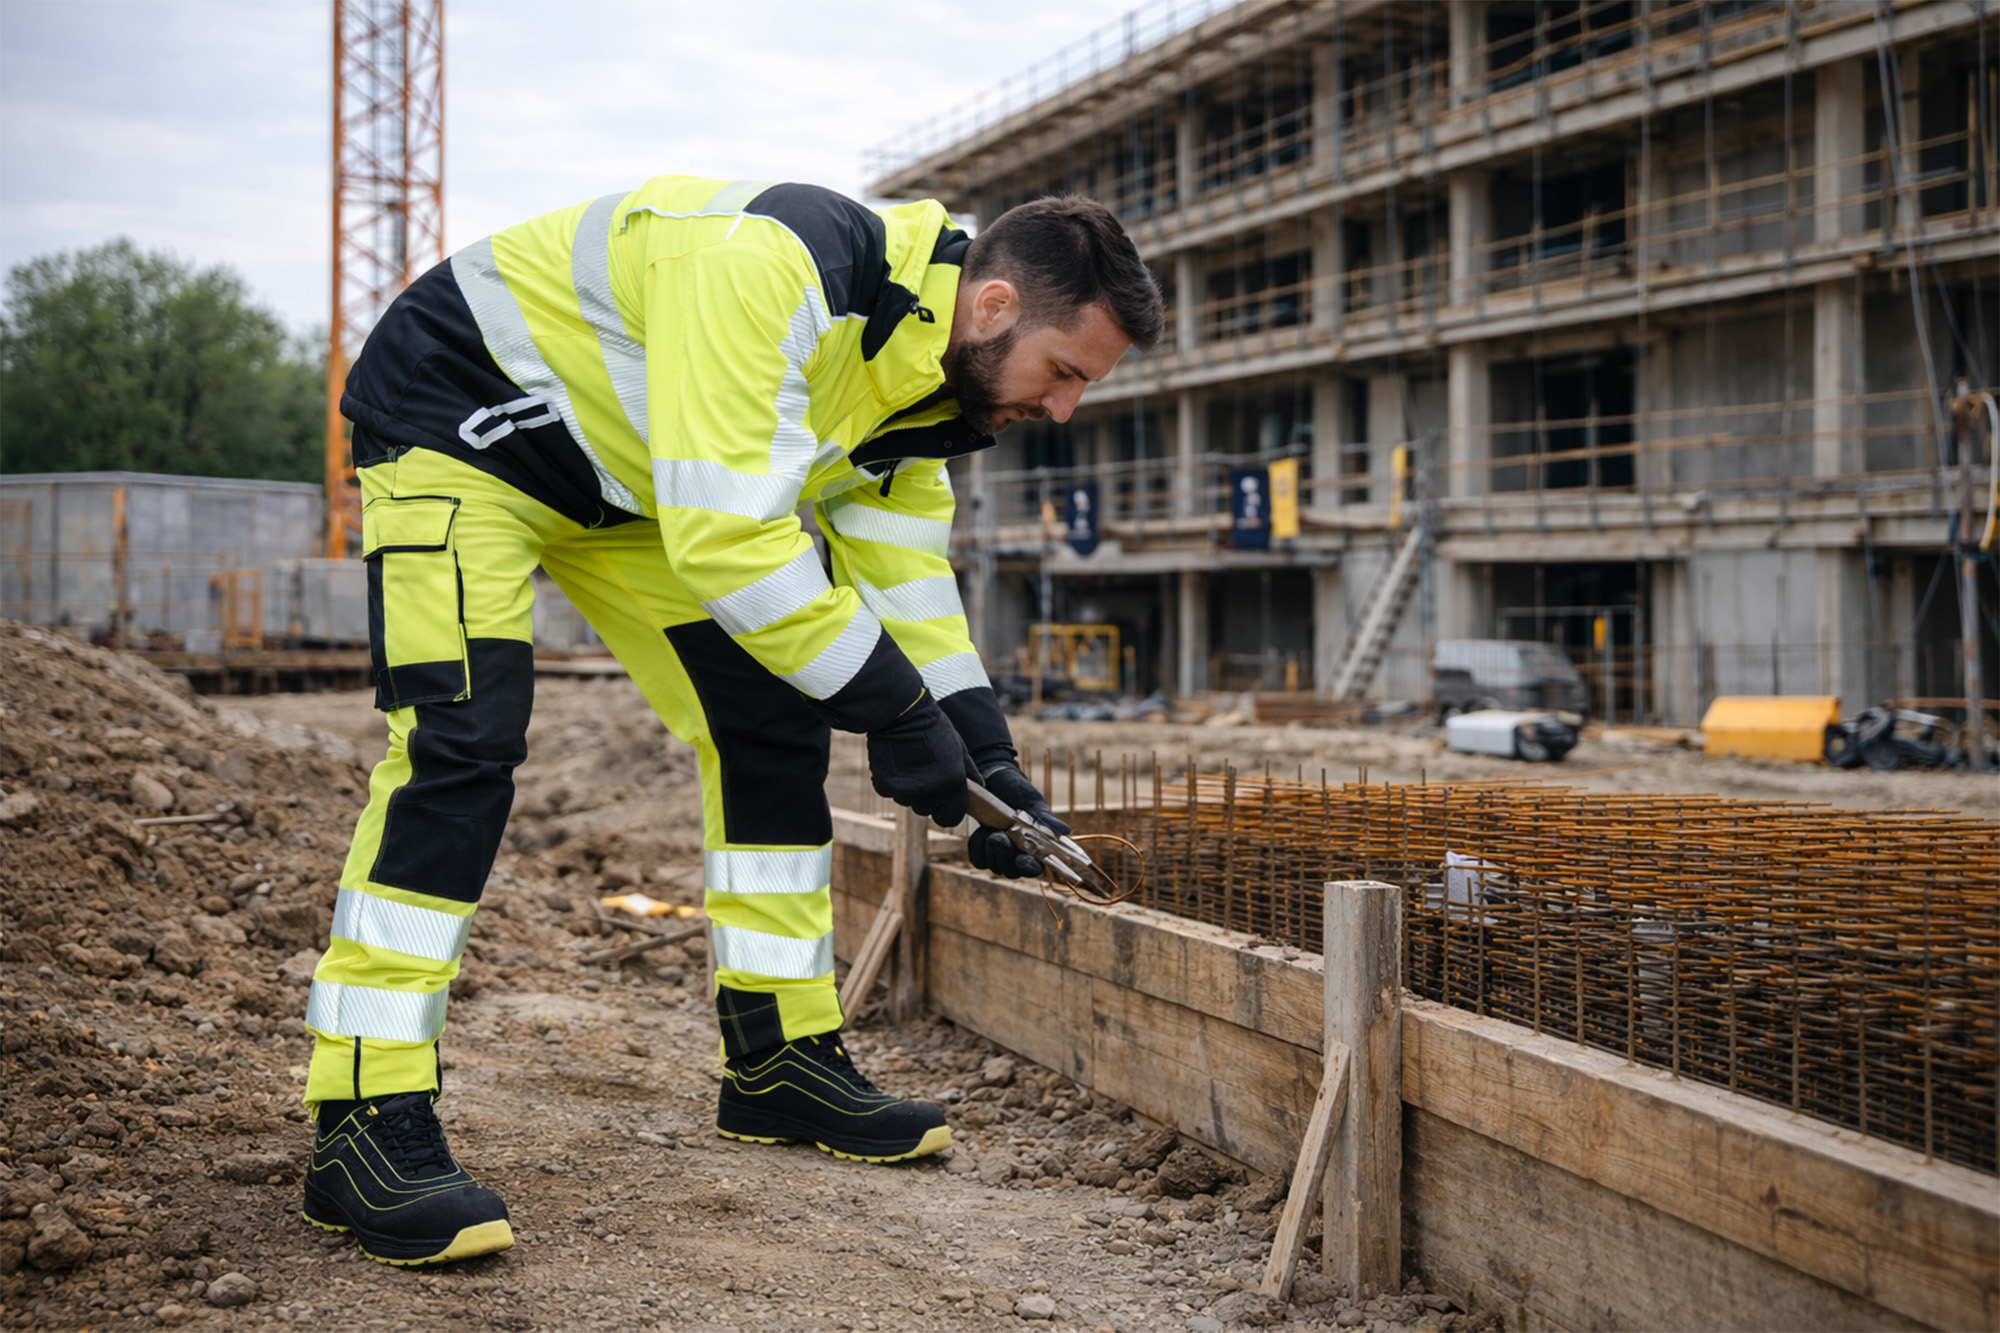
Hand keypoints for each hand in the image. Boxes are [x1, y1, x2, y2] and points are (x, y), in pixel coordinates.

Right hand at [866, 695, 969, 826]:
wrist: (901, 712)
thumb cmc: (933, 727)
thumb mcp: (959, 747)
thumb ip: (970, 772)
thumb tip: (981, 788)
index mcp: (952, 784)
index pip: (951, 818)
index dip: (947, 810)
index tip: (943, 801)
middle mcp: (930, 791)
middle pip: (927, 810)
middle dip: (926, 797)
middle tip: (924, 772)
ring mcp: (906, 790)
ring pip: (908, 801)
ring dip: (909, 789)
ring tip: (910, 763)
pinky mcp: (884, 786)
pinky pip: (891, 792)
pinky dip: (892, 781)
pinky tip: (896, 762)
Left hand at [967, 761, 1067, 878]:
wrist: (994, 779)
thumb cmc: (1018, 791)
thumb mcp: (1033, 802)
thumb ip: (1046, 819)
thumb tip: (1066, 831)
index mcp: (1036, 847)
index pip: (1034, 868)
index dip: (1029, 868)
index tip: (1023, 859)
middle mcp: (1017, 854)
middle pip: (1011, 871)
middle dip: (1005, 855)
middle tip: (999, 836)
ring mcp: (998, 853)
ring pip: (993, 866)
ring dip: (992, 850)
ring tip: (991, 830)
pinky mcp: (982, 848)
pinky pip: (978, 859)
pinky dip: (978, 846)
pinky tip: (981, 831)